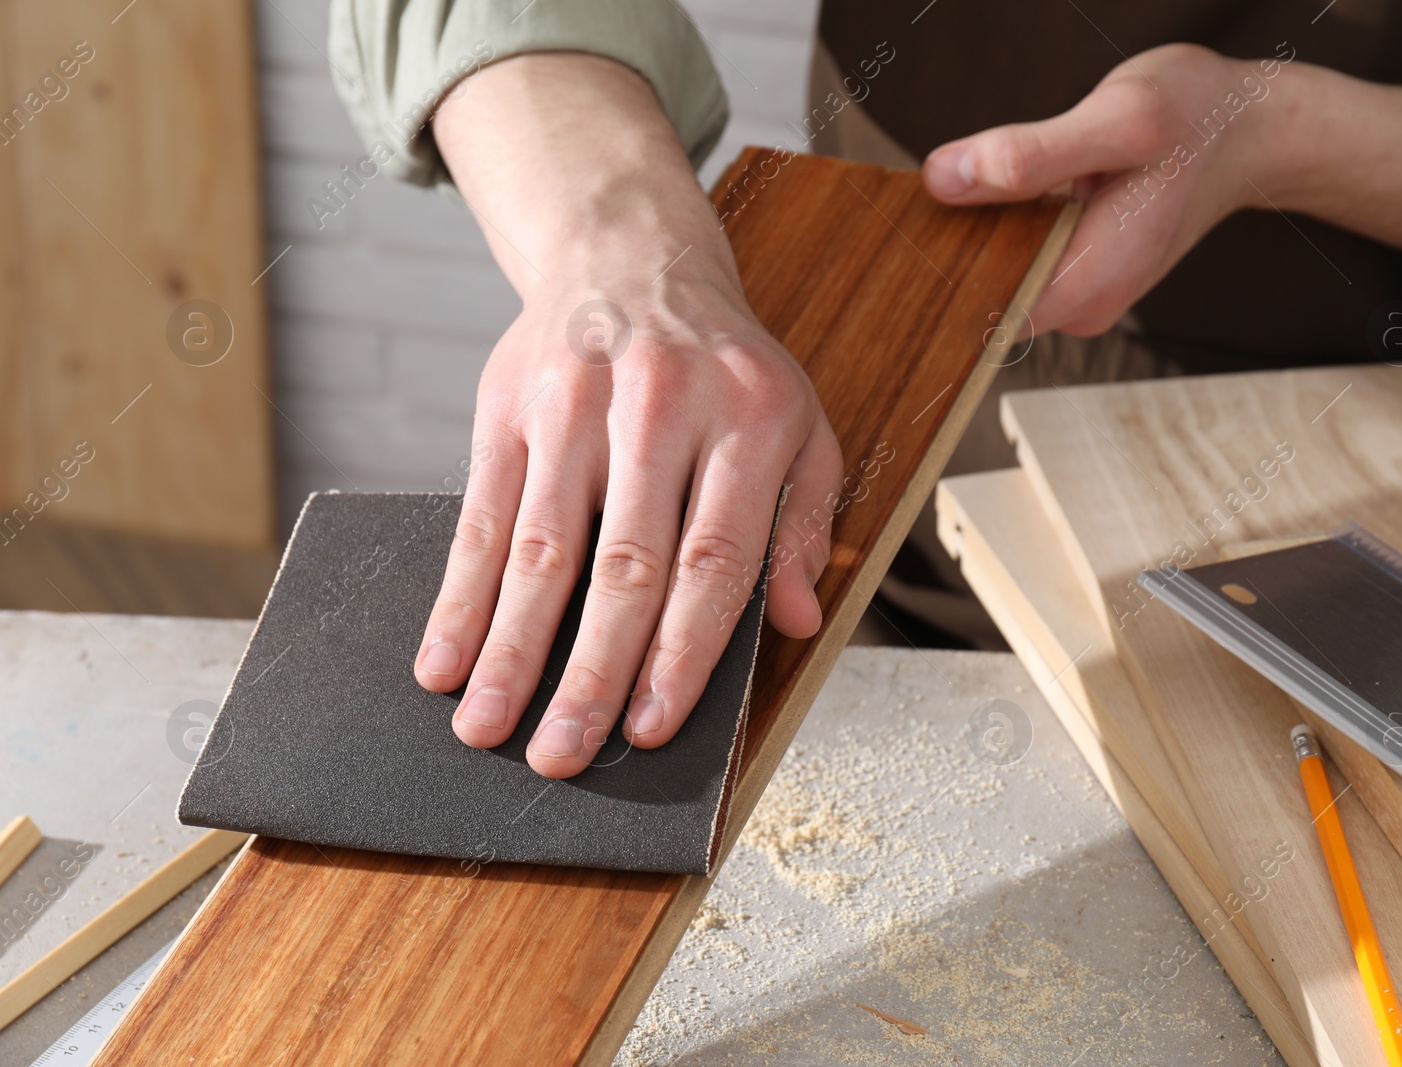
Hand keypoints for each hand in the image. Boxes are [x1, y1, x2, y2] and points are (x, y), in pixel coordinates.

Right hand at [422, 54, 840, 778]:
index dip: (682, 650)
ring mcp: (576, 406)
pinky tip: (444, 660)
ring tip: (488, 729)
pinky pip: (479, 515)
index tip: (651, 725)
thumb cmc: (726, 369)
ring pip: (540, 548)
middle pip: (624, 565)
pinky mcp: (510, 409)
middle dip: (591, 672)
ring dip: (510, 648)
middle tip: (563, 756)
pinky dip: (459, 597)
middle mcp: (660, 410)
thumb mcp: (800, 427)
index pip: (714, 557)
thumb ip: (803, 523)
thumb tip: (796, 622)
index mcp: (746, 420)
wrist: (633, 258)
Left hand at [921, 43, 1401, 334]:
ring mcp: (1081, 293)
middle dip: (945, 252)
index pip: (978, 312)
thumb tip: (945, 179)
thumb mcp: (1116, 120)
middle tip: (917, 197)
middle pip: (981, 297)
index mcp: (1088, 285)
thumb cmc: (1196, 118)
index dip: (933, 275)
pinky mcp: (1078, 270)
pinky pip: (1015, 259)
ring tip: (948, 186)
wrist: (1251, 128)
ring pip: (996, 277)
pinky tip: (985, 189)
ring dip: (968, 236)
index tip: (901, 235)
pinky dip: (994, 227)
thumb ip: (1029, 155)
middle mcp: (1083, 306)